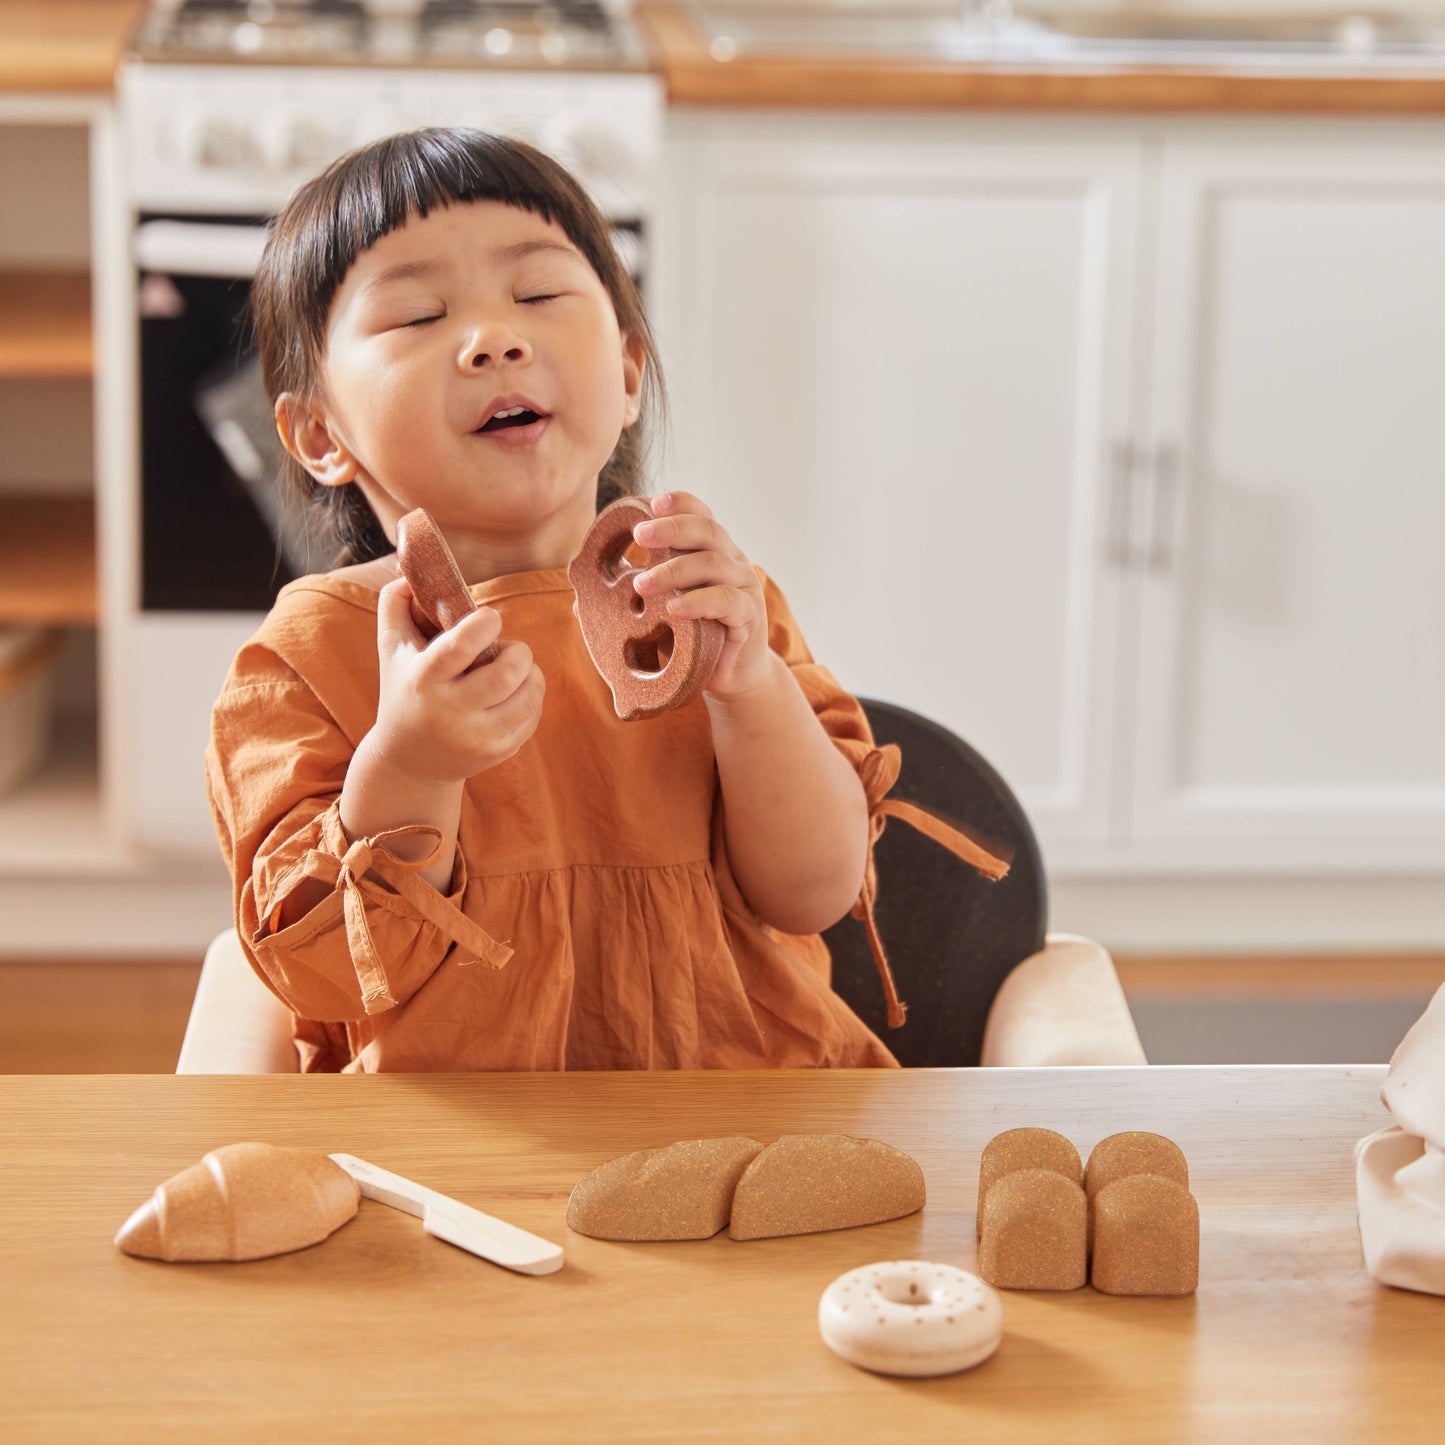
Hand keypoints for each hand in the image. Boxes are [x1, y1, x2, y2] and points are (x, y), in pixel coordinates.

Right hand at [368, 576, 544, 786]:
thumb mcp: (391, 648)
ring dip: (532, 674)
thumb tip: (410, 571)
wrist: (408, 761)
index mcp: (424, 679)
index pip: (462, 645)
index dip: (486, 623)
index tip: (490, 618)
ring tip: (515, 670)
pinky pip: (533, 717)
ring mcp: (475, 737)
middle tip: (509, 649)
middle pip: (508, 673)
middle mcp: (449, 711)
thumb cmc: (404, 689)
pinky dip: (531, 699)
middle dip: (519, 651)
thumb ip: (394, 602)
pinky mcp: (496, 752)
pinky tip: (513, 695)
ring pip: (529, 696)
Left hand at [630, 491, 771, 701]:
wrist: (730, 675)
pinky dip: (699, 602)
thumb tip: (579, 599)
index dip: (680, 503)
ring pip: (714, 563)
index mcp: (712, 551)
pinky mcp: (748, 616)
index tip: (651, 503)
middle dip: (671, 528)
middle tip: (640, 535)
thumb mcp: (662, 611)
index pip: (701, 515)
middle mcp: (731, 562)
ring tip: (642, 584)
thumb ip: (633, 598)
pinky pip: (727, 601)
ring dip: (675, 570)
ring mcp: (743, 587)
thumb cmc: (693, 638)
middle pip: (708, 530)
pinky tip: (674, 608)